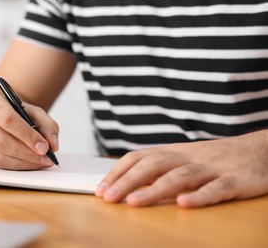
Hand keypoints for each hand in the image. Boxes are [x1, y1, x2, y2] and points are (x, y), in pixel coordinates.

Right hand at [0, 89, 58, 169]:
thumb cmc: (14, 112)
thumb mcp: (33, 111)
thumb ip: (47, 125)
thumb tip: (53, 144)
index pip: (7, 119)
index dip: (27, 135)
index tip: (44, 147)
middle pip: (0, 140)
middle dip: (26, 153)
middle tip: (45, 158)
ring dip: (21, 163)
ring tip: (40, 163)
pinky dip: (13, 168)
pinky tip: (27, 165)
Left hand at [95, 131, 267, 207]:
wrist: (261, 149)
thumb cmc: (217, 158)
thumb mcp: (187, 159)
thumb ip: (162, 169)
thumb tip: (130, 184)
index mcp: (175, 152)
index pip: (140, 157)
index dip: (118, 172)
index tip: (100, 189)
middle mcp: (190, 157)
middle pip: (154, 165)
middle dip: (128, 181)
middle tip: (108, 198)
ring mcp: (213, 167)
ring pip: (180, 176)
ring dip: (155, 190)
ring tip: (134, 202)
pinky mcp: (236, 180)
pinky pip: (217, 188)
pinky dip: (200, 196)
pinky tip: (184, 204)